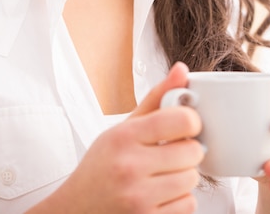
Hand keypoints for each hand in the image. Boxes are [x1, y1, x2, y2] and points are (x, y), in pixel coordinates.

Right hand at [27, 62, 203, 213]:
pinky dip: (181, 200)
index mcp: (125, 137)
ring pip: (192, 179)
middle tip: (174, 151)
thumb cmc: (103, 164)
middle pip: (192, 151)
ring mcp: (139, 198)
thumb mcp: (123, 126)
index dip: (192, 120)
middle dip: (189, 150)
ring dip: (185, 176)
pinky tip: (163, 193)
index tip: (186, 125)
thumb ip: (156, 97)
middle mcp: (131, 167)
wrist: (77, 208)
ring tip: (165, 173)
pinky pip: (188, 206)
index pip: (181, 120)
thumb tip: (182, 69)